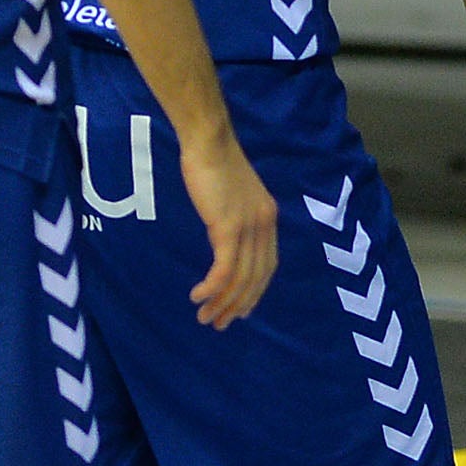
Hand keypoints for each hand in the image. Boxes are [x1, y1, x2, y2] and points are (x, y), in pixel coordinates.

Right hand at [176, 124, 279, 326]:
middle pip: (256, 278)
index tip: (241, 309)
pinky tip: (198, 296)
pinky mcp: (229, 227)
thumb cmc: (212, 162)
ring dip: (222, 302)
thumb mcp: (231, 194)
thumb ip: (234, 216)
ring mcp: (249, 227)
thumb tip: (223, 235)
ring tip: (205, 318)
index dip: (255, 291)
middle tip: (219, 323)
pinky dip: (212, 287)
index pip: (267, 265)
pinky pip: (224, 268)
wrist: (208, 141)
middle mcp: (264, 226)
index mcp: (267, 218)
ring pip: (240, 278)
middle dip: (237, 305)